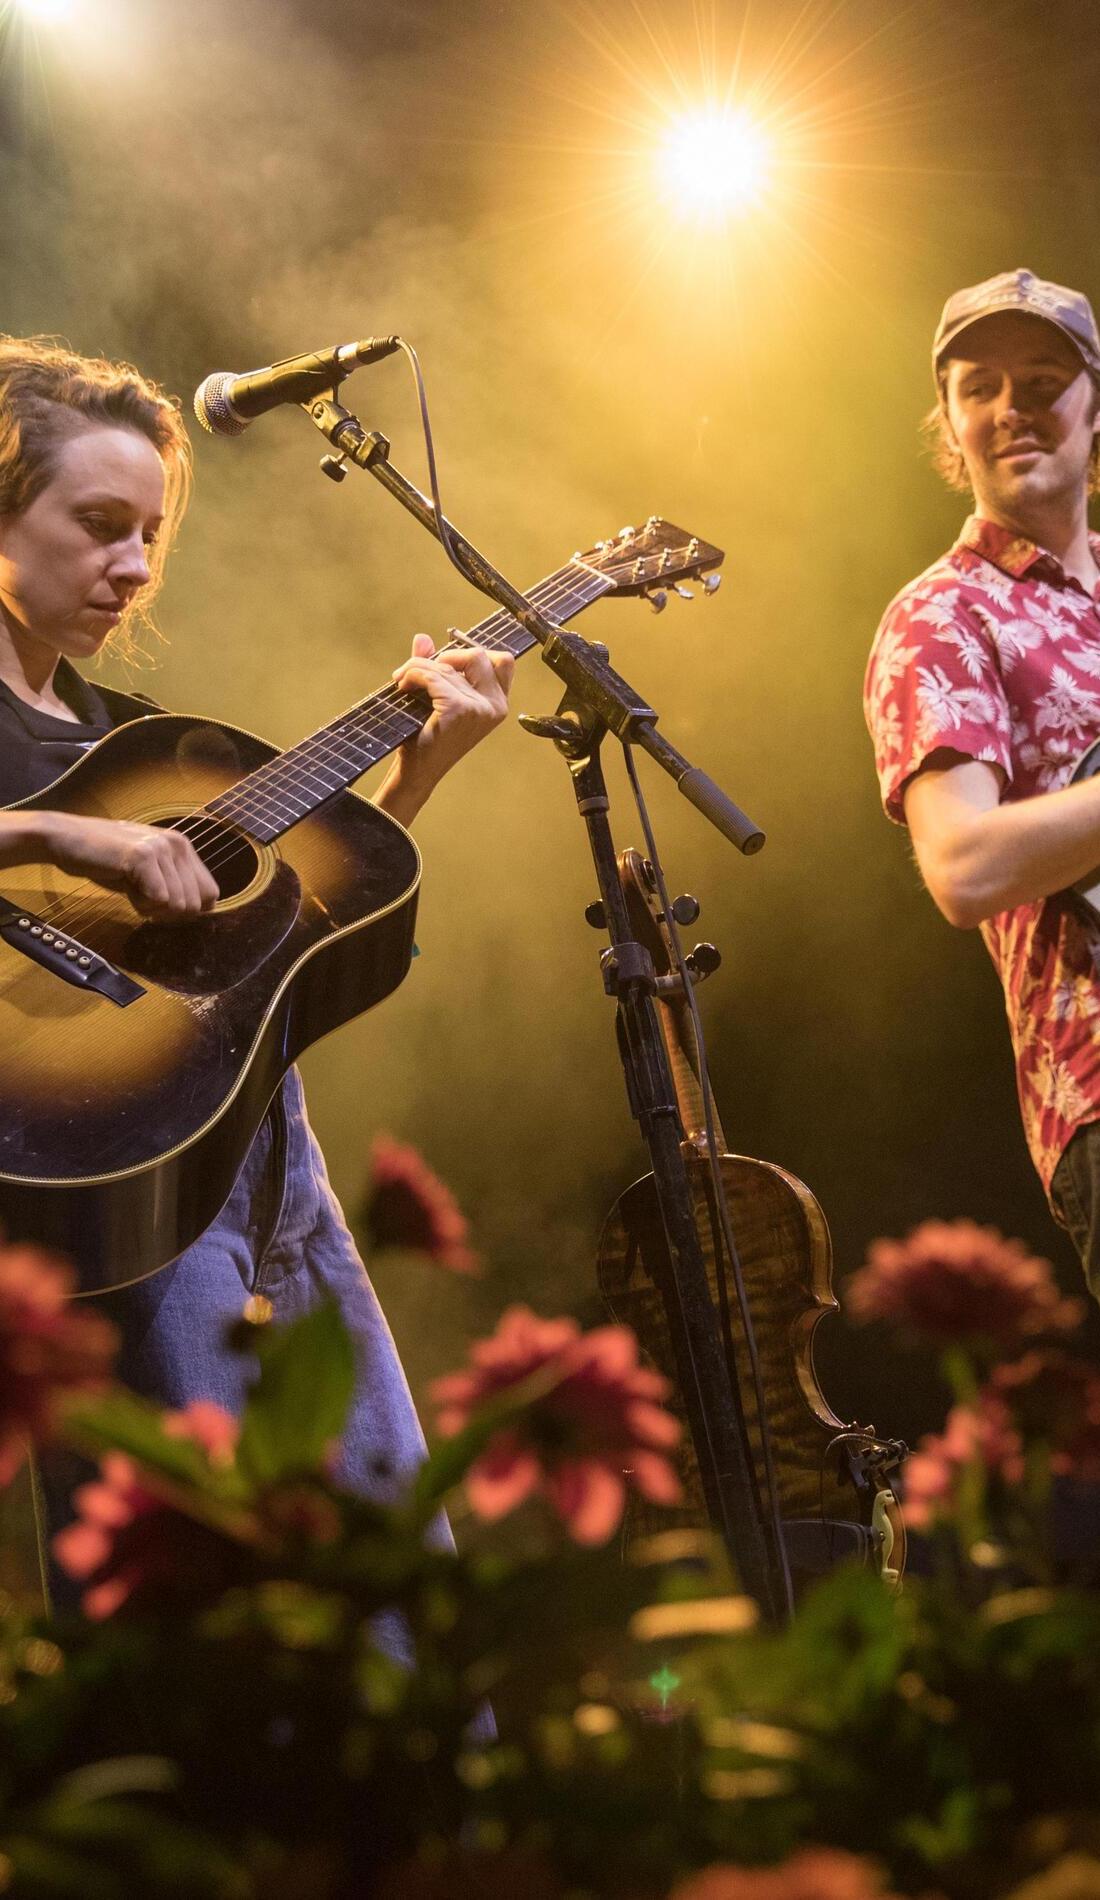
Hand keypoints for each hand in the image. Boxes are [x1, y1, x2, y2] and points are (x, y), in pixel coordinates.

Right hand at [36, 812, 219, 919]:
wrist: (67, 839)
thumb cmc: (105, 860)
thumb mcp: (148, 872)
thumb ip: (174, 885)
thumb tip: (202, 911)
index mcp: (183, 847)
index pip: (211, 894)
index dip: (186, 910)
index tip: (160, 904)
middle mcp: (178, 844)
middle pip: (195, 905)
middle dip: (167, 912)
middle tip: (140, 894)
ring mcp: (162, 848)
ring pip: (177, 905)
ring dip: (149, 906)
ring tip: (130, 884)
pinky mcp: (143, 856)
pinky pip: (157, 900)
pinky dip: (138, 903)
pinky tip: (123, 883)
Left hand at [375, 631, 513, 826]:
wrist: (417, 772)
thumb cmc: (428, 738)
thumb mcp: (436, 697)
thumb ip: (434, 666)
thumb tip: (423, 638)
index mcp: (498, 704)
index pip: (503, 662)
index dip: (474, 654)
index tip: (447, 664)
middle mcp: (495, 706)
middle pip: (478, 655)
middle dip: (445, 657)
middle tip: (422, 671)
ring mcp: (480, 709)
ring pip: (447, 666)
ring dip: (417, 668)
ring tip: (402, 681)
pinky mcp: (459, 710)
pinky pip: (432, 676)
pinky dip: (413, 675)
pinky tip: (402, 686)